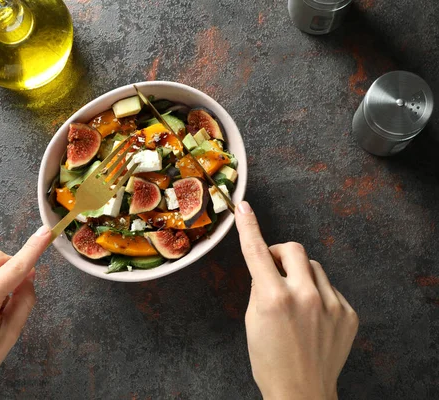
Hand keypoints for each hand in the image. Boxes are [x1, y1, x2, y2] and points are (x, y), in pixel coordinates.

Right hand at [235, 202, 357, 399]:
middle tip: (274, 269)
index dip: (248, 226)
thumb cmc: (269, 360)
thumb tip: (267, 265)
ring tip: (294, 300)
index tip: (244, 208)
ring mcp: (331, 305)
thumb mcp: (252, 320)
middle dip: (281, 253)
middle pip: (295, 249)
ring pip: (314, 267)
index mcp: (274, 298)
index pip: (257, 251)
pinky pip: (330, 288)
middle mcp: (305, 296)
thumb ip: (260, 287)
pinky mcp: (348, 314)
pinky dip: (318, 294)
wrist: (301, 393)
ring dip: (301, 274)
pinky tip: (312, 317)